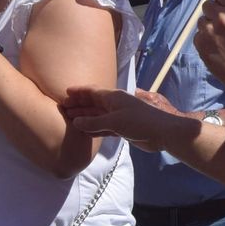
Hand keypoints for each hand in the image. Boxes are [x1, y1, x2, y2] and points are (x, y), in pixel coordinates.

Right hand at [62, 86, 191, 152]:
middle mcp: (115, 105)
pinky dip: (94, 128)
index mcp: (114, 97)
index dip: (79, 91)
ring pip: (97, 116)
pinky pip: (103, 127)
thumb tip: (76, 121)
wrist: (162, 133)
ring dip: (84, 117)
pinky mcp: (122, 129)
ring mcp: (119, 117)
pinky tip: (84, 131)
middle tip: (62, 108)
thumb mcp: (114, 121)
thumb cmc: (140, 122)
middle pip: (93, 103)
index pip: (93, 92)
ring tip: (68, 119)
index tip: (65, 92)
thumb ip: (94, 122)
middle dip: (78, 105)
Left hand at [195, 0, 224, 88]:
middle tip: (223, 23)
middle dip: (214, 11)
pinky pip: (198, 34)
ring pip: (202, 20)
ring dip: (209, 25)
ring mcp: (208, 31)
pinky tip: (216, 46)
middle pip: (208, 4)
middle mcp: (220, 17)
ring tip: (220, 37)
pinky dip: (205, 38)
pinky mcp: (200, 43)